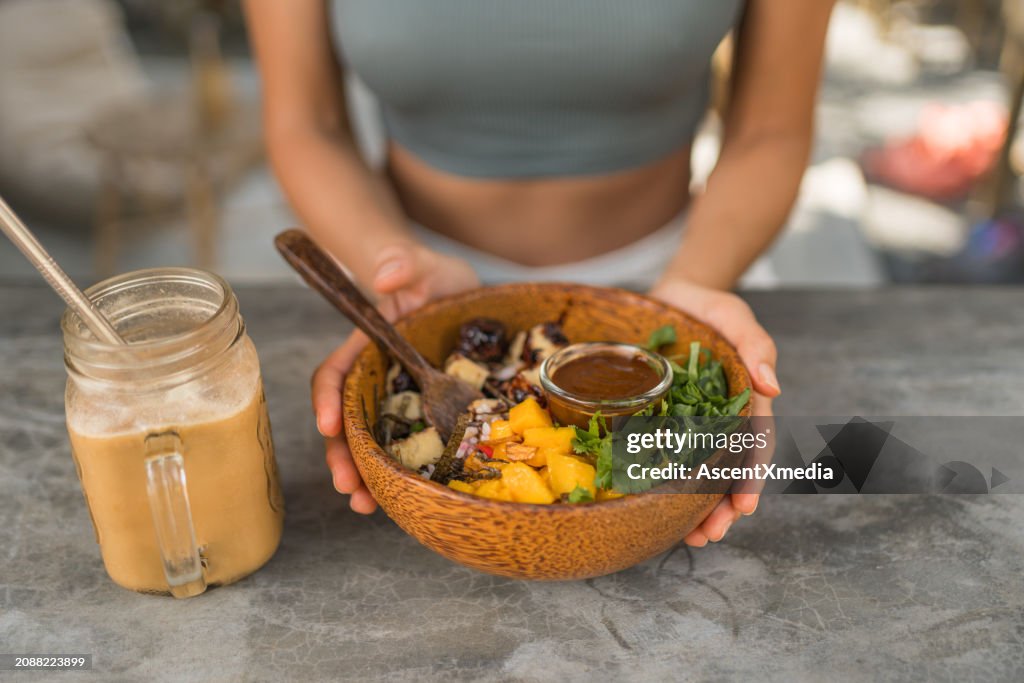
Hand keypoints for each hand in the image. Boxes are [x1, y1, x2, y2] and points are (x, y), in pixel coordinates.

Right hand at [312, 244, 479, 513]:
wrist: (455, 292)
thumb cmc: (431, 276)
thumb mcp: (421, 265)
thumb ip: (402, 262)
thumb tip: (386, 276)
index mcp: (366, 346)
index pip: (335, 374)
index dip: (327, 400)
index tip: (328, 425)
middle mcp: (374, 379)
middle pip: (345, 420)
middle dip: (341, 455)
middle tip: (348, 486)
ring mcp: (396, 399)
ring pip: (369, 441)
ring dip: (363, 475)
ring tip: (364, 506)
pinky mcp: (421, 413)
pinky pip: (404, 446)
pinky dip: (397, 472)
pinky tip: (399, 497)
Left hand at [648, 276, 780, 545]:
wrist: (672, 297)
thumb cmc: (711, 309)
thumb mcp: (736, 318)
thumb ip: (756, 346)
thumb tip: (774, 385)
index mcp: (745, 402)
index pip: (752, 446)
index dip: (750, 477)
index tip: (743, 505)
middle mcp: (720, 419)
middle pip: (727, 470)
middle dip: (722, 507)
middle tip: (710, 535)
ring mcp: (691, 423)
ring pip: (698, 472)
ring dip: (697, 507)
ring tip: (690, 538)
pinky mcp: (661, 420)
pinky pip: (663, 456)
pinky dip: (665, 483)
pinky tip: (657, 508)